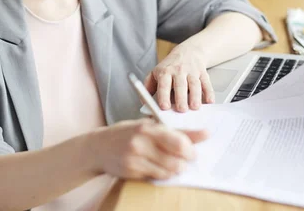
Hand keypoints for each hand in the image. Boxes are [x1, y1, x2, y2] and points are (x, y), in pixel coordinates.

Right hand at [89, 119, 207, 179]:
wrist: (98, 146)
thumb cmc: (126, 134)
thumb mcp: (148, 126)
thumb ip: (175, 131)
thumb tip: (205, 134)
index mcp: (147, 127)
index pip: (178, 140)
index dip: (190, 148)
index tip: (194, 151)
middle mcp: (141, 142)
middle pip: (176, 159)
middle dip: (185, 162)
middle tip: (185, 160)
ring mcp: (135, 158)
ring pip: (168, 171)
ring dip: (175, 170)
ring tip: (172, 164)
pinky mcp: (131, 171)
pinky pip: (157, 177)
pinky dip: (162, 174)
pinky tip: (157, 168)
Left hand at [145, 42, 214, 111]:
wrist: (188, 52)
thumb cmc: (169, 67)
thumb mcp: (155, 73)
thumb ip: (148, 88)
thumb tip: (143, 103)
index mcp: (165, 72)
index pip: (164, 84)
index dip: (164, 95)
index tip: (164, 107)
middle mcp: (178, 71)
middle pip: (180, 85)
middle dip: (181, 98)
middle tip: (181, 110)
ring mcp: (192, 72)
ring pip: (194, 84)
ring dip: (195, 96)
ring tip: (195, 107)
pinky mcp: (203, 74)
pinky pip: (207, 83)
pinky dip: (209, 93)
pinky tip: (209, 101)